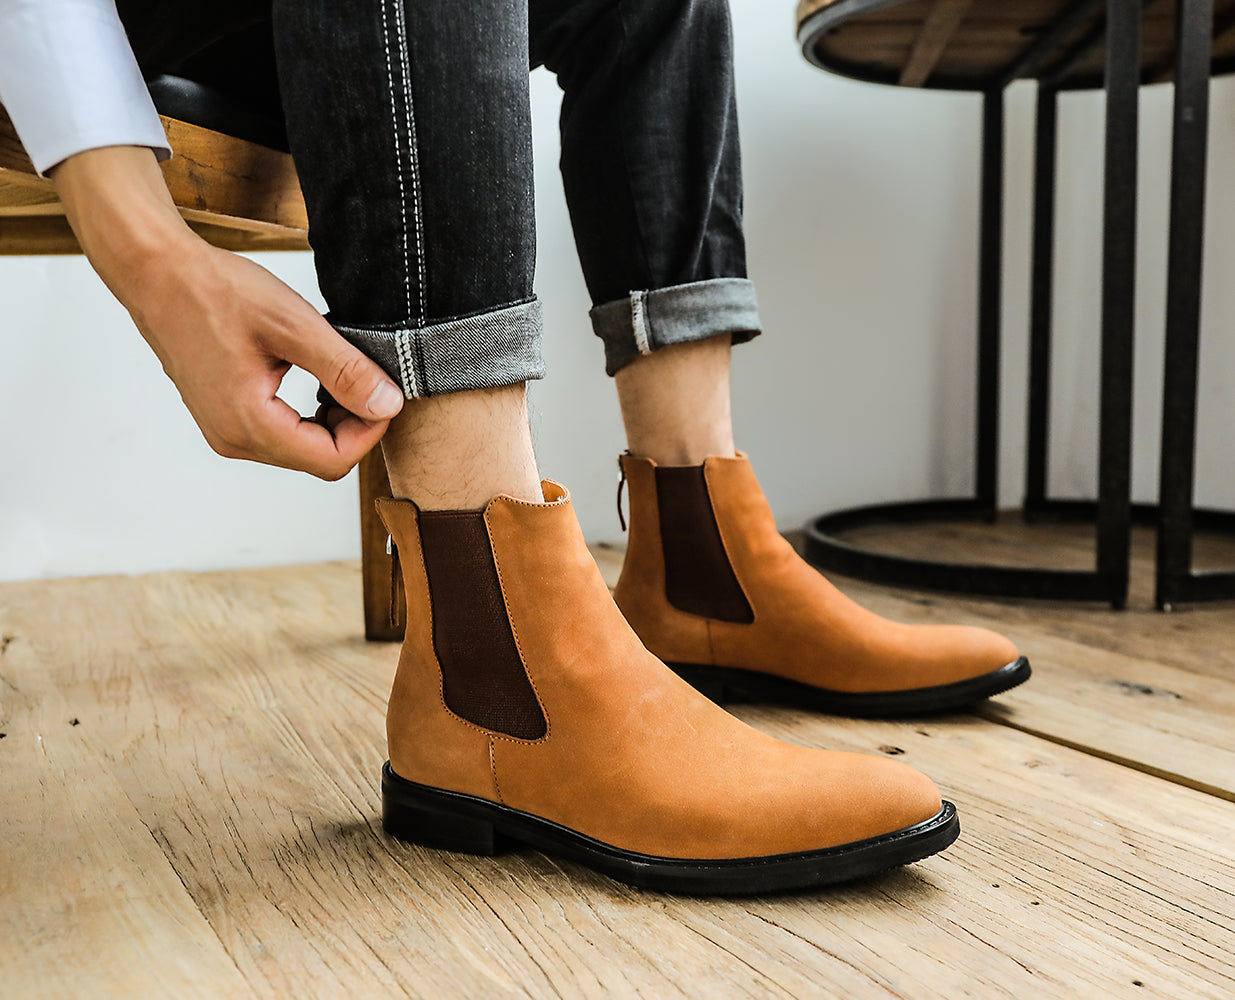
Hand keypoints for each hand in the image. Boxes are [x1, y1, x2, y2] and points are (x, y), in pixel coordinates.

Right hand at [51, 147, 403, 479]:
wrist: (158, 272)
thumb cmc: (215, 291)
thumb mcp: (295, 326)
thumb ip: (345, 371)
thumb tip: (388, 405)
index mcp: (249, 425)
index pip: (332, 461)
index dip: (369, 431)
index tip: (384, 392)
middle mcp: (234, 440)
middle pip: (319, 460)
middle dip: (354, 426)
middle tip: (369, 380)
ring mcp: (225, 431)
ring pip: (301, 448)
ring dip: (332, 419)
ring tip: (342, 374)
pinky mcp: (224, 416)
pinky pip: (281, 433)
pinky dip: (308, 413)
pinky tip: (317, 377)